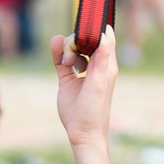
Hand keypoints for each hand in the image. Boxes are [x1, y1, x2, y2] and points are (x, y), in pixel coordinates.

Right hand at [51, 27, 117, 148]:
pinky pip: (61, 58)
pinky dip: (57, 52)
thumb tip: (105, 32)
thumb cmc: (94, 110)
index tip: (83, 29)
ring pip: (72, 47)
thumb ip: (101, 58)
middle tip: (72, 57)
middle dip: (76, 41)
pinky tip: (57, 55)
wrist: (82, 133)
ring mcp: (81, 70)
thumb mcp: (98, 83)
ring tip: (66, 64)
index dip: (94, 30)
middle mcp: (96, 65)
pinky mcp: (67, 78)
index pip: (104, 36)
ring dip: (66, 48)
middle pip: (85, 39)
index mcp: (107, 64)